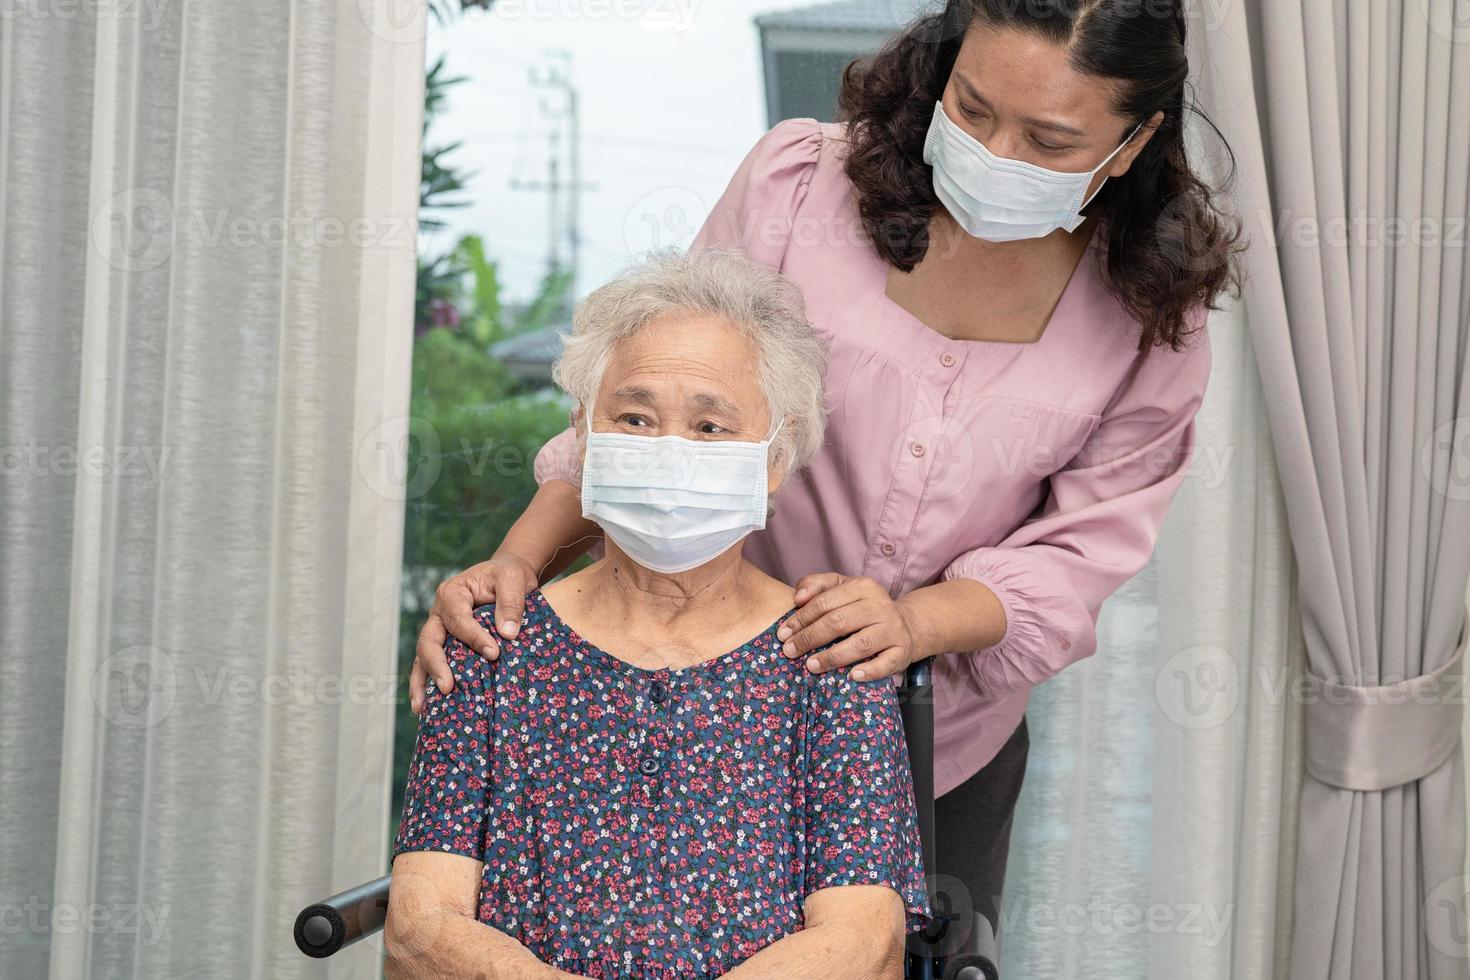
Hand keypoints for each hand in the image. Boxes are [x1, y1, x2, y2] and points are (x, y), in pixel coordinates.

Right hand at [409, 552, 538, 713]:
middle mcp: (439, 613)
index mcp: (452, 593)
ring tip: (420, 707)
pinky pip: (430, 665)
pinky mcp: (445, 645)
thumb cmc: (509, 577)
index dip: (474, 638)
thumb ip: (511, 602)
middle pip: (429, 641)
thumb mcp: (514, 580)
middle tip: (448, 687)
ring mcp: (439, 630)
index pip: (459, 620)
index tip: (494, 653)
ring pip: (423, 657)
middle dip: (436, 665)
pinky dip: (426, 684)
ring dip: (421, 682)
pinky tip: (425, 707)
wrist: (507, 579)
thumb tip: (508, 634)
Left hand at [775, 573, 927, 680]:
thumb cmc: (864, 607)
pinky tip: (851, 676)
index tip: (782, 633)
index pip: (825, 602)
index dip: (801, 618)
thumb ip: (817, 585)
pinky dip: (869, 671)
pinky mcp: (902, 651)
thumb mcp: (843, 587)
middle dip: (809, 638)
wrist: (906, 624)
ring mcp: (893, 629)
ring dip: (833, 657)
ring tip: (811, 666)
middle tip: (789, 651)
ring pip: (860, 643)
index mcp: (863, 587)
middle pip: (839, 622)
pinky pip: (885, 663)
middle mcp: (880, 606)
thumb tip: (798, 597)